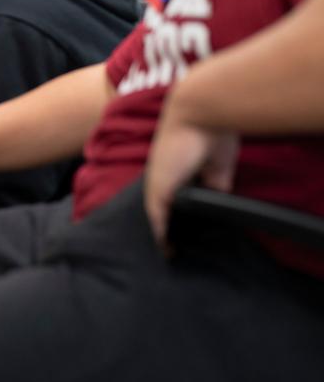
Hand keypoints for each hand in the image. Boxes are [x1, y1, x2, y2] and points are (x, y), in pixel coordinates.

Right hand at [144, 111, 238, 248]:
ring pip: (203, 213)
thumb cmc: (172, 149)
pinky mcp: (223, 180)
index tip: (167, 258)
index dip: (159, 235)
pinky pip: (223, 204)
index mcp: (156, 185)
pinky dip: (223, 215)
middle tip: (189, 260)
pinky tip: (225, 233)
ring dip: (204, 227)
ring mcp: (200, 184)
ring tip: (207, 252)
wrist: (204, 122)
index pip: (156, 216)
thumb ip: (158, 215)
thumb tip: (161, 242)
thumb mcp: (157, 187)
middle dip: (183, 234)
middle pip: (180, 216)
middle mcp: (177, 186)